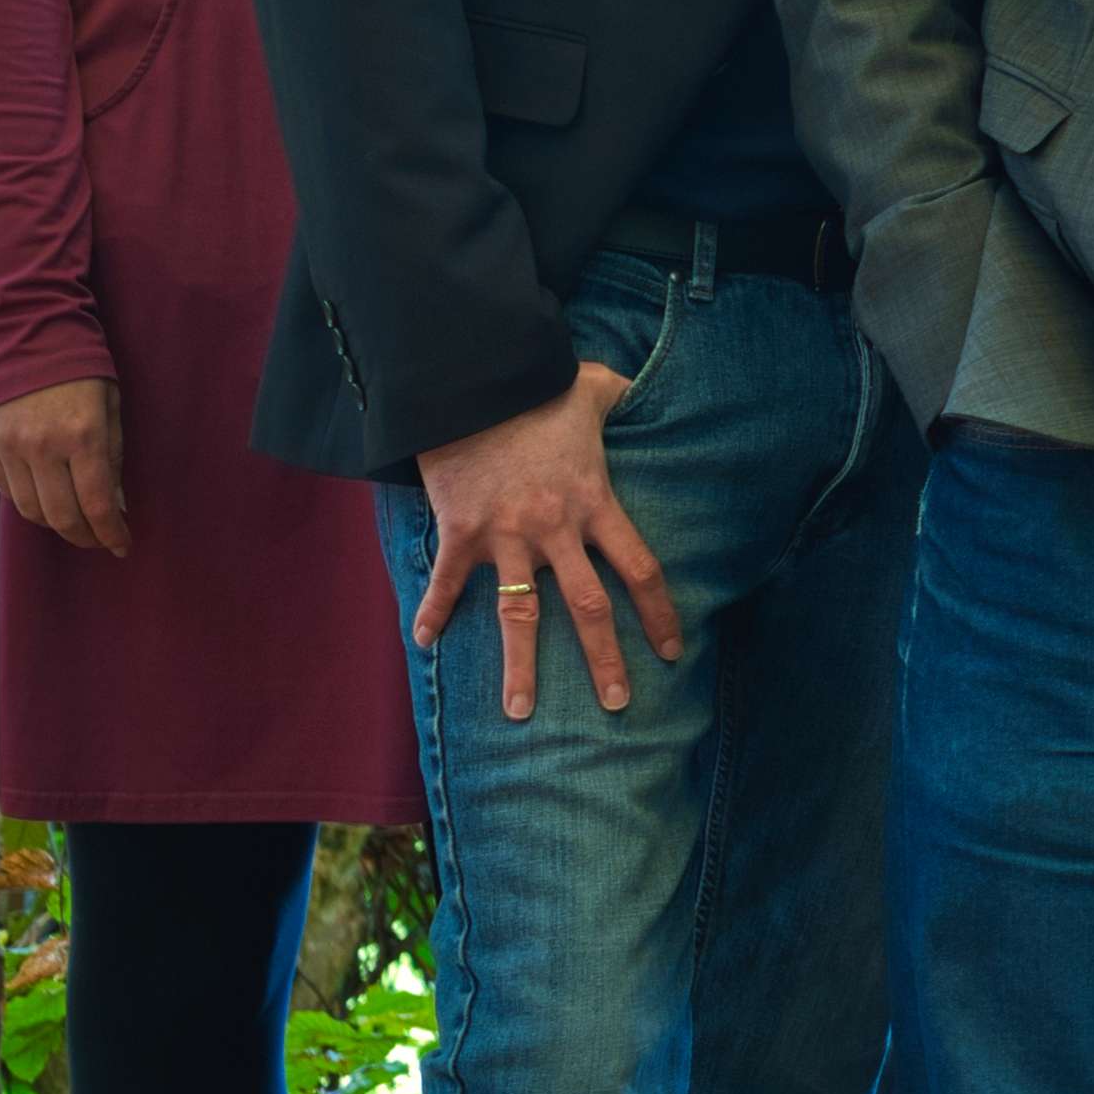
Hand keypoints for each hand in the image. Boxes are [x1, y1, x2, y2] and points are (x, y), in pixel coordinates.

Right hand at [0, 376, 128, 556]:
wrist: (23, 331)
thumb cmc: (80, 366)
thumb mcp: (110, 406)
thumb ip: (112, 456)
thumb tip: (116, 504)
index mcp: (82, 435)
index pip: (97, 504)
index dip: (111, 533)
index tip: (123, 545)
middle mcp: (42, 446)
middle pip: (61, 517)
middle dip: (85, 536)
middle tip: (100, 539)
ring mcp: (8, 446)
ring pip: (30, 510)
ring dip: (56, 525)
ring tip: (75, 523)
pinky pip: (6, 490)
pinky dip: (28, 503)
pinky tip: (46, 501)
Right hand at [411, 360, 669, 722]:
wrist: (472, 382)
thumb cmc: (536, 386)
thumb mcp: (593, 388)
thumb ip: (621, 396)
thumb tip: (639, 387)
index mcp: (595, 503)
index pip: (640, 570)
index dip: (658, 614)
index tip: (670, 651)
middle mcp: (555, 529)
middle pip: (589, 607)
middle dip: (604, 660)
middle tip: (617, 705)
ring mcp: (506, 534)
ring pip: (519, 615)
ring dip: (520, 666)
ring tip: (520, 712)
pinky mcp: (461, 530)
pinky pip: (446, 581)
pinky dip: (432, 611)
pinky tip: (423, 642)